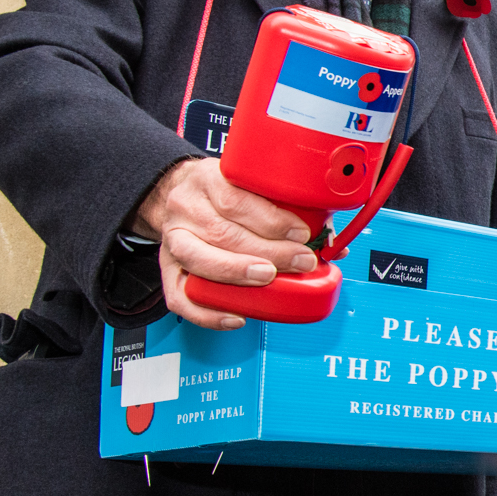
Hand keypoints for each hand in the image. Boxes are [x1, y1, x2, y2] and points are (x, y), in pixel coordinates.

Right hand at [130, 158, 315, 329]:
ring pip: (199, 260)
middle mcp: (186, 208)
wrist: (177, 193)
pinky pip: (179, 297)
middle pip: (223, 233)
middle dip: (269, 252)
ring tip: (270, 279)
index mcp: (208, 180)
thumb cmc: (225, 193)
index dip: (271, 220)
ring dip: (238, 273)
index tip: (301, 233)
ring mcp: (172, 239)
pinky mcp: (167, 268)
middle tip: (300, 261)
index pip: (235, 200)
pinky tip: (236, 315)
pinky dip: (207, 312)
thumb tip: (330, 242)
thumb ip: (288, 207)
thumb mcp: (251, 185)